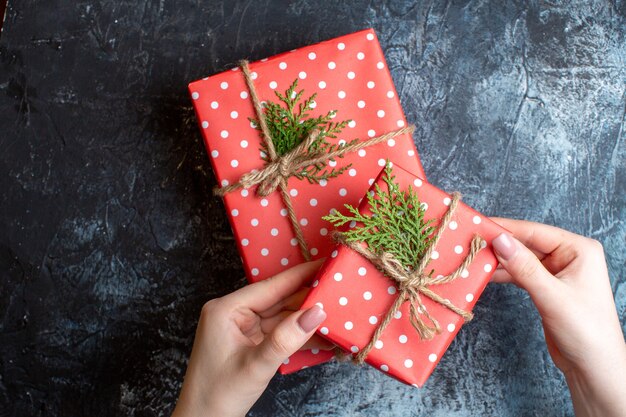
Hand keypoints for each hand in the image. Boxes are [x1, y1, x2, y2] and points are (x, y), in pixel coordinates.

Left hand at [172, 260, 330, 416]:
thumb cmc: (219, 395)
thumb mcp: (256, 365)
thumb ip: (287, 338)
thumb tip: (317, 312)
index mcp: (227, 309)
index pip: (271, 286)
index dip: (301, 275)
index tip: (326, 264)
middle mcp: (234, 313)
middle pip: (278, 299)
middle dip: (308, 298)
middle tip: (339, 291)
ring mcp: (242, 327)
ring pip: (281, 315)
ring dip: (306, 317)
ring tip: (337, 312)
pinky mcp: (250, 342)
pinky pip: (278, 331)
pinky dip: (298, 333)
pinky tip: (321, 333)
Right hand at [490, 218, 625, 416]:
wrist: (593, 366)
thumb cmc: (585, 330)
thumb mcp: (552, 295)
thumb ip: (524, 267)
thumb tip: (500, 240)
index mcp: (579, 249)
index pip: (535, 232)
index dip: (506, 229)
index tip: (479, 227)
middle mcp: (568, 256)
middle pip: (526, 243)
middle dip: (499, 245)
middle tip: (471, 243)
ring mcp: (557, 271)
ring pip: (521, 258)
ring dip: (499, 260)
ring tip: (474, 259)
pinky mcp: (546, 286)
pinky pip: (520, 273)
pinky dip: (503, 274)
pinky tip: (486, 274)